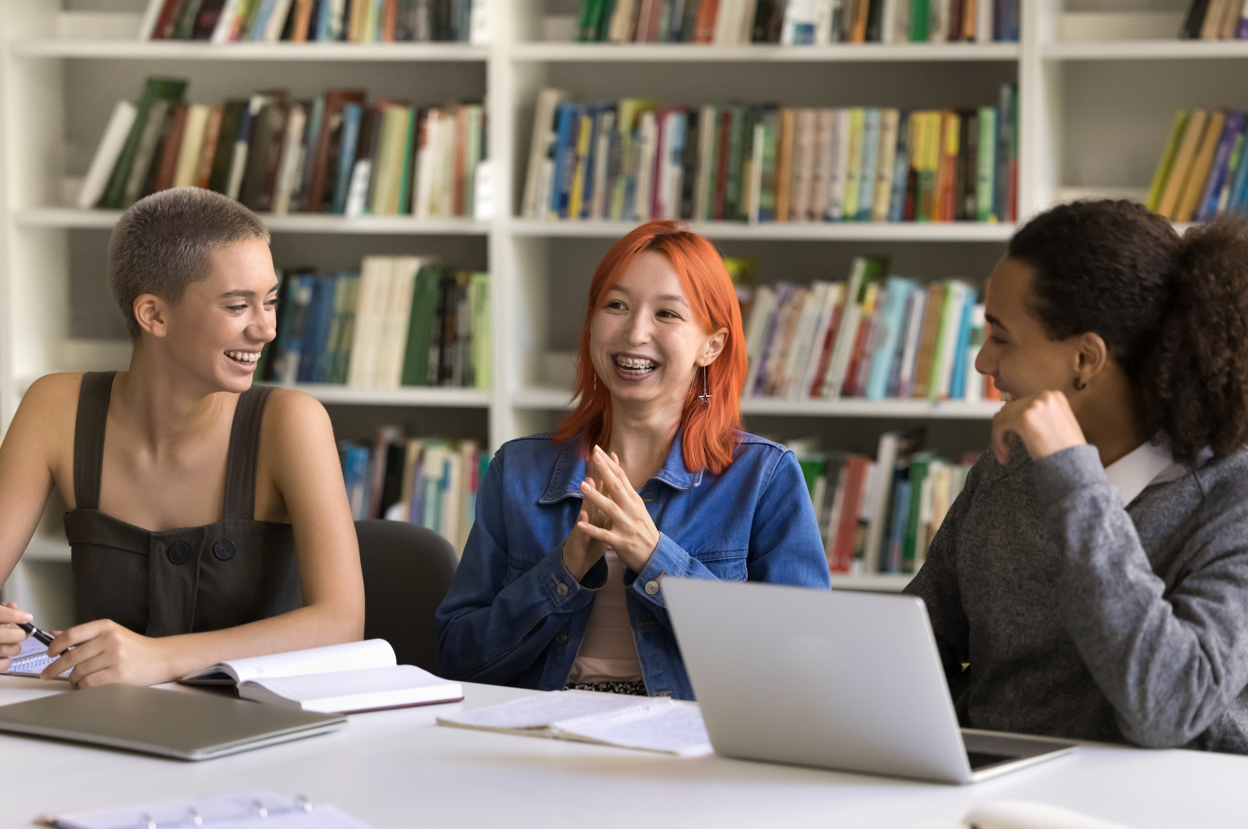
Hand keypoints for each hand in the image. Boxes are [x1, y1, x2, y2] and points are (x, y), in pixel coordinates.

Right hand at [0, 602, 32, 671]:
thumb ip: (1, 612)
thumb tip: (13, 606)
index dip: (14, 615)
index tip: (27, 617)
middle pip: (3, 635)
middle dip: (19, 635)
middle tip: (23, 634)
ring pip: (6, 650)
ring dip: (14, 648)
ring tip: (13, 646)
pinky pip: (2, 664)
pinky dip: (7, 662)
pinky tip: (6, 657)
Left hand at [43, 620, 176, 687]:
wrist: (161, 658)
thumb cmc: (135, 648)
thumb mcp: (111, 634)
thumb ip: (84, 635)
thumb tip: (56, 634)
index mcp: (106, 627)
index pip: (72, 634)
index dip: (56, 646)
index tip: (49, 654)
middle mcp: (110, 639)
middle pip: (72, 656)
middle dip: (56, 668)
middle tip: (49, 674)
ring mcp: (115, 657)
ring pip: (79, 672)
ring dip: (73, 680)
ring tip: (77, 680)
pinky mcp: (119, 674)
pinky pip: (89, 683)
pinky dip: (83, 687)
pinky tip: (86, 685)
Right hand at [562, 455, 610, 580]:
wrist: (576, 563)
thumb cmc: (591, 543)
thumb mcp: (602, 525)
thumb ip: (605, 509)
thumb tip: (614, 493)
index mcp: (598, 511)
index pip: (604, 489)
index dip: (609, 473)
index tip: (613, 455)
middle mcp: (589, 515)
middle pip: (593, 493)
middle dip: (596, 477)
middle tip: (596, 458)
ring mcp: (582, 526)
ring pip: (585, 510)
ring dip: (586, 498)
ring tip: (586, 483)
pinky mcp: (578, 541)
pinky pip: (580, 534)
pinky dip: (583, 527)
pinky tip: (582, 519)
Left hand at [577, 445, 661, 573]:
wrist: (655, 555)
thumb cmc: (642, 528)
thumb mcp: (637, 506)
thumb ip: (625, 488)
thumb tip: (616, 465)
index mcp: (634, 500)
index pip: (622, 478)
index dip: (610, 463)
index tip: (598, 449)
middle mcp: (631, 510)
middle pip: (617, 488)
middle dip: (605, 472)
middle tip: (594, 457)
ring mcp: (626, 526)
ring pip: (610, 509)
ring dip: (596, 497)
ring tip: (582, 485)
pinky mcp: (620, 542)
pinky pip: (604, 535)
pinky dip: (592, 530)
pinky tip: (580, 524)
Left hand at [991, 390, 1086, 465]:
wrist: (1075, 467)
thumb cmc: (1067, 452)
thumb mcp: (1056, 424)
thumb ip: (1038, 416)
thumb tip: (1013, 417)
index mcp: (1054, 396)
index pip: (1023, 405)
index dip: (1013, 424)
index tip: (1012, 442)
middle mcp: (1044, 396)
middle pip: (1010, 409)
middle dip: (1005, 431)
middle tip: (1006, 451)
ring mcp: (1034, 405)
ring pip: (1002, 417)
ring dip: (1000, 437)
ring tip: (1005, 455)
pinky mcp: (1024, 418)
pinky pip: (999, 426)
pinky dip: (997, 441)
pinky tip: (1005, 456)